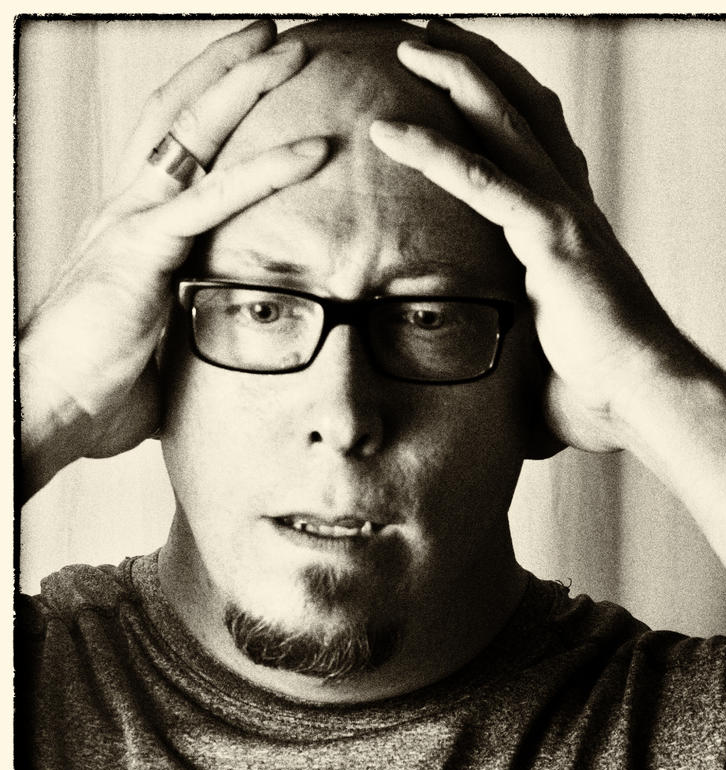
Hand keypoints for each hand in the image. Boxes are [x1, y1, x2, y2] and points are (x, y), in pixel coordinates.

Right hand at [19, 20, 329, 497]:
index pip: (175, 145)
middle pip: (178, 114)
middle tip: (278, 35)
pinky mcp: (143, 250)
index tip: (255, 76)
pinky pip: (214, 198)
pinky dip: (268, 169)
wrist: (45, 410)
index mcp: (133, 226)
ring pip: (193, 132)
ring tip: (294, 51)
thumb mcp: (162, 343)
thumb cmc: (97, 385)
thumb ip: (196, 323)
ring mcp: (132, 222)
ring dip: (247, 87)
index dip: (213, 104)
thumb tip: (230, 340)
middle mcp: (128, 209)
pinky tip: (314, 148)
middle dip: (228, 69)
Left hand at [369, 20, 682, 453]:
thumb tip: (477, 384)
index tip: (455, 70)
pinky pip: (483, 181)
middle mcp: (569, 204)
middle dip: (472, 61)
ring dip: (452, 77)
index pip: (532, 140)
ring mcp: (563, 215)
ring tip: (405, 44)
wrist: (645, 399)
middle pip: (521, 107)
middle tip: (423, 31)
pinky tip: (389, 132)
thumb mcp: (545, 351)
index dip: (496, 96)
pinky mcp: (551, 239)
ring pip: (504, 122)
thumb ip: (516, 342)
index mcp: (568, 224)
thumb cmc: (601, 386)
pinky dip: (434, 152)